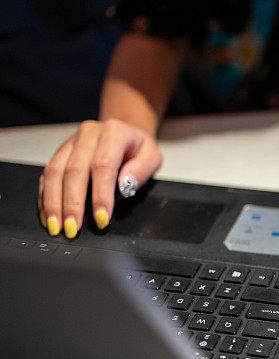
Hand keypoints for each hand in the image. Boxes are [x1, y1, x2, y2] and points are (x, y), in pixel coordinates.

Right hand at [38, 119, 161, 237]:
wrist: (126, 131)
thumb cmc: (138, 147)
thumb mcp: (153, 155)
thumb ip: (142, 169)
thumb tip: (125, 183)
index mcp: (114, 132)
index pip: (103, 165)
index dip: (101, 194)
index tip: (102, 217)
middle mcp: (89, 134)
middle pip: (74, 170)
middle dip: (72, 203)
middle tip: (74, 227)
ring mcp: (71, 143)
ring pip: (55, 172)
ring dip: (54, 202)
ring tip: (57, 225)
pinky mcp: (60, 152)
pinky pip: (47, 174)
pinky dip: (45, 196)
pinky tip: (48, 214)